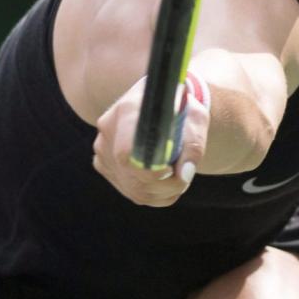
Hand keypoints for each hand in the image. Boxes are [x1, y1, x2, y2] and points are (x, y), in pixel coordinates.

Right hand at [93, 77, 209, 206]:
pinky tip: (167, 179)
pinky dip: (156, 194)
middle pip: (131, 175)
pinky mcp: (105, 166)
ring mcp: (103, 150)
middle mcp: (108, 130)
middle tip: (185, 176)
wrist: (162, 104)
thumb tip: (185, 174)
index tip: (171, 170)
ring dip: (163, 191)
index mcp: (128, 110)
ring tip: (179, 174)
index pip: (126, 151)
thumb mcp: (195, 117)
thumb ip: (193, 144)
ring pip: (134, 189)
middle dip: (164, 185)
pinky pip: (132, 192)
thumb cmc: (181, 108)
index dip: (149, 170)